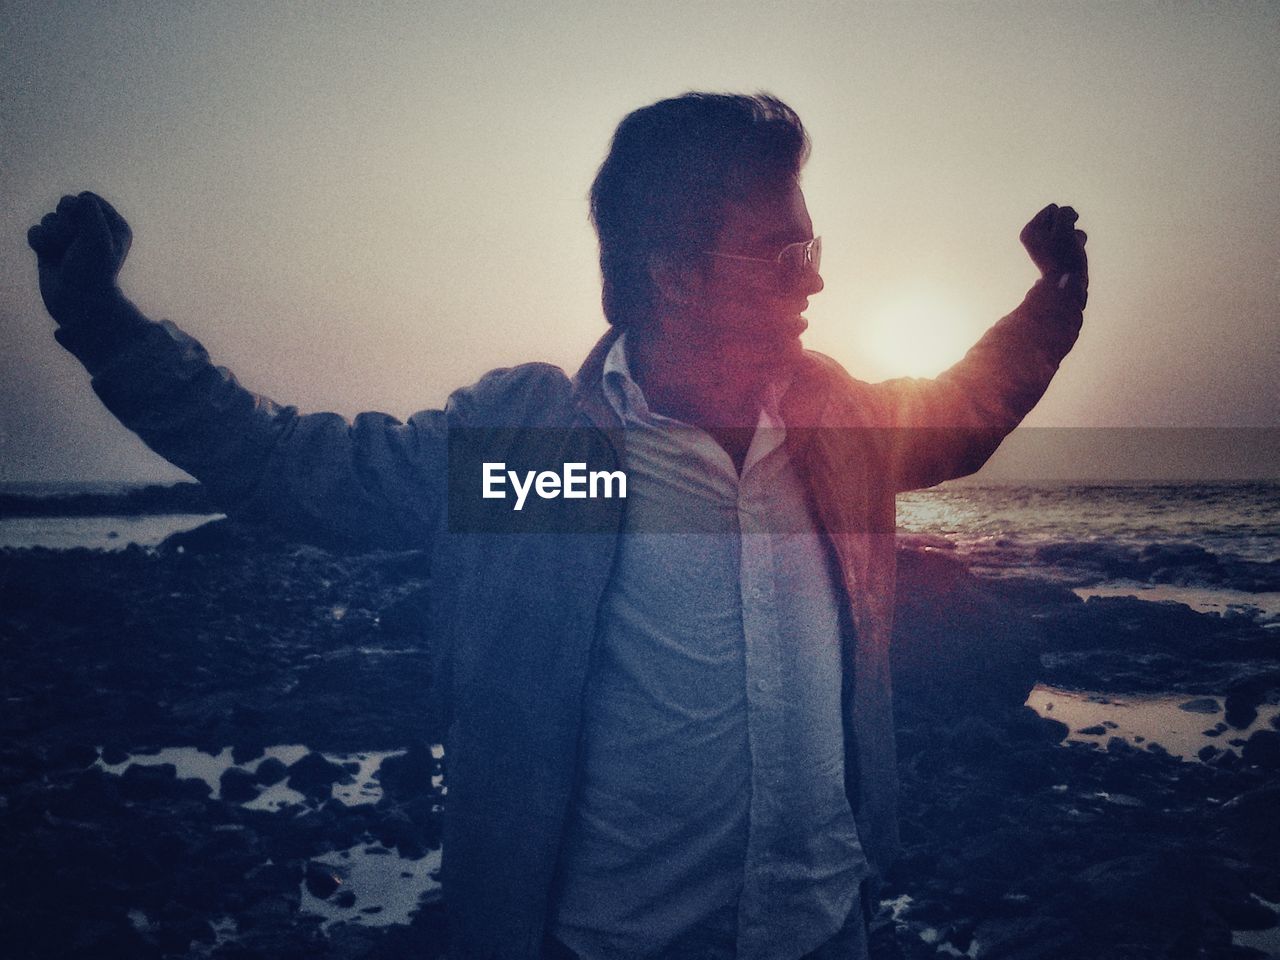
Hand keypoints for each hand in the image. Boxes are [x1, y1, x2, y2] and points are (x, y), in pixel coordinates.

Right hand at [27, 192, 132, 326]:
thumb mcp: (99, 236)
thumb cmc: (93, 271)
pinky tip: (48, 255)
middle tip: (75, 246)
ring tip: (63, 254)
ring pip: (49, 218)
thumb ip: (89, 210)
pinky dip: (39, 241)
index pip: (87, 199)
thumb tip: (75, 200)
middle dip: (65, 224)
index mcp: (113, 225)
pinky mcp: (51, 247)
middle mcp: (93, 229)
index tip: (86, 231)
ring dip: (53, 236)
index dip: (80, 211)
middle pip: (65, 206)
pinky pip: (36, 230)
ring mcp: (71, 238)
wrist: (78, 302)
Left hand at [1020, 202, 1087, 282]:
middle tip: (1064, 245)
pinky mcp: (1059, 250)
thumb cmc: (1063, 256)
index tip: (1059, 237)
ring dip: (1075, 235)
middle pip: (1061, 217)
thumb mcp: (1063, 227)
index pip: (1053, 209)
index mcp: (1030, 230)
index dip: (1062, 220)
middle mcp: (1036, 236)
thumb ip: (1065, 212)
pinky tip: (1073, 254)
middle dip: (1068, 227)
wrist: (1068, 283)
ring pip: (1070, 227)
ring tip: (1069, 251)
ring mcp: (1048, 243)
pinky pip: (1075, 237)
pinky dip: (1078, 243)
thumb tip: (1070, 216)